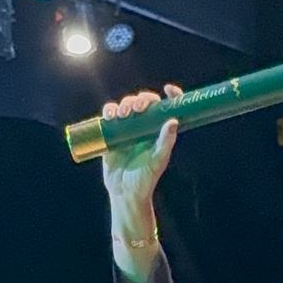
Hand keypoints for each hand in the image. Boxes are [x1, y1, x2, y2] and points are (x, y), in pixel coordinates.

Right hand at [101, 84, 181, 211]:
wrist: (124, 192)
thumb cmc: (145, 179)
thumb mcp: (158, 160)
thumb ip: (165, 141)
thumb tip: (173, 121)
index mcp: (158, 131)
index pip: (165, 108)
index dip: (171, 96)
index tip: (169, 89)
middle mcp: (143, 127)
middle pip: (144, 103)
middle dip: (141, 100)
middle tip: (138, 109)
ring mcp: (127, 128)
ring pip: (126, 106)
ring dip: (125, 104)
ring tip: (123, 114)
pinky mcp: (112, 133)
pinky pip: (109, 115)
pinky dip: (109, 111)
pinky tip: (111, 116)